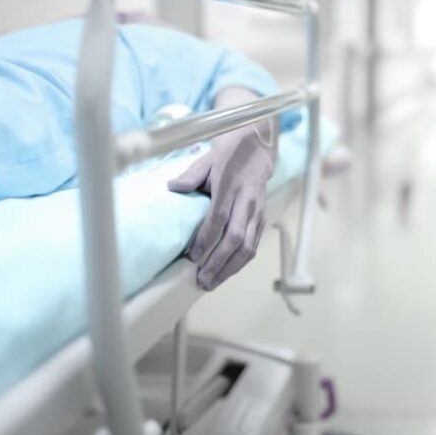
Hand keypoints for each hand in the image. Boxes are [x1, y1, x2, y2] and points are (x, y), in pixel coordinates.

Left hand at [167, 129, 274, 289]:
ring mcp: (257, 213)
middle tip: (202, 279)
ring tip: (212, 282)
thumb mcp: (207, 160)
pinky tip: (225, 273)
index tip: (192, 256)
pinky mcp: (262, 220)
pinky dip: (239, 263)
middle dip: (218, 262)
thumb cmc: (227, 158)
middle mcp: (247, 202)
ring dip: (230, 268)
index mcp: (231, 187)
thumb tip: (173, 187)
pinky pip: (253, 246)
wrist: (257, 151)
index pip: (219, 217)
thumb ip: (191, 175)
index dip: (206, 239)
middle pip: (235, 238)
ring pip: (248, 247)